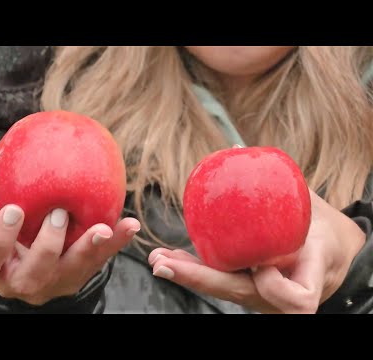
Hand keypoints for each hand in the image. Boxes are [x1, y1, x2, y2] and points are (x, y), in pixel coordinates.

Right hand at [0, 204, 139, 305]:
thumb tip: (31, 137)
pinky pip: (98, 262)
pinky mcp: (76, 279)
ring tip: (105, 229)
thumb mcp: (0, 215)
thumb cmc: (10, 228)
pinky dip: (115, 243)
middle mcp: (20, 281)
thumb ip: (9, 193)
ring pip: (72, 271)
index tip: (14, 209)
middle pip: (33, 274)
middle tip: (59, 215)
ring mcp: (51, 284)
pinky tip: (129, 226)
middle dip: (48, 245)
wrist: (24, 258)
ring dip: (90, 248)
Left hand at [149, 190, 365, 313]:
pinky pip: (221, 283)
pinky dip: (197, 272)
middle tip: (164, 263)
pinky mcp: (249, 291)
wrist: (333, 260)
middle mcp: (281, 295)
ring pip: (223, 291)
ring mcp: (262, 297)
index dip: (276, 287)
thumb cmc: (326, 233)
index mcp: (310, 276)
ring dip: (189, 276)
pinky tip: (174, 260)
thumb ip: (284, 185)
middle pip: (238, 294)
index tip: (262, 265)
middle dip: (198, 279)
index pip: (296, 299)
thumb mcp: (316, 211)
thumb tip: (236, 146)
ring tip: (159, 259)